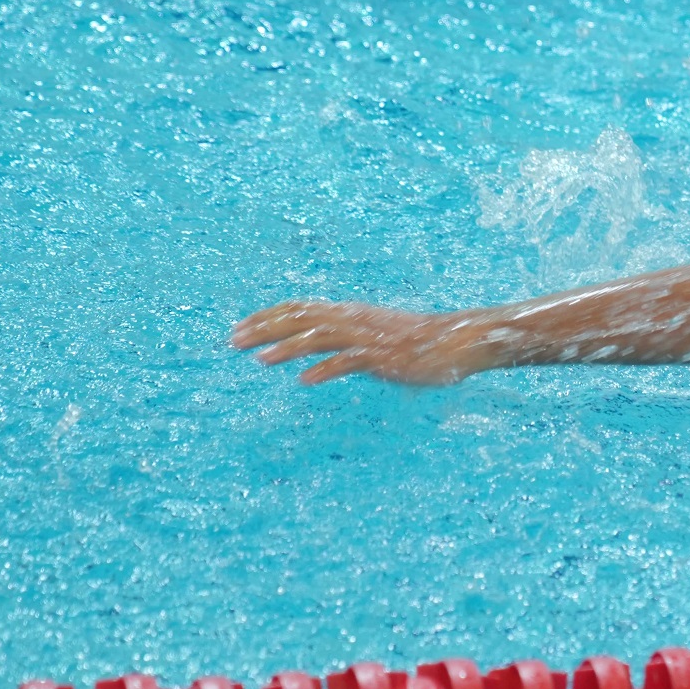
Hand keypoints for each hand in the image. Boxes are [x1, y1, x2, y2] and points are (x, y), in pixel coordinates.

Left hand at [230, 301, 496, 384]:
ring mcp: (368, 337)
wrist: (457, 341)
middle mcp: (354, 319)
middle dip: (264, 328)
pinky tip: (305, 380)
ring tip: (260, 360)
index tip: (239, 328)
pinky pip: (350, 361)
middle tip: (232, 341)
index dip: (267, 316)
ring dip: (287, 347)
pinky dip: (326, 368)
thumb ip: (346, 339)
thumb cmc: (417, 343)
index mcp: (350, 313)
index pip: (300, 308)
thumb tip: (318, 352)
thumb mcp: (374, 336)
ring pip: (320, 336)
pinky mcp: (384, 356)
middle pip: (301, 318)